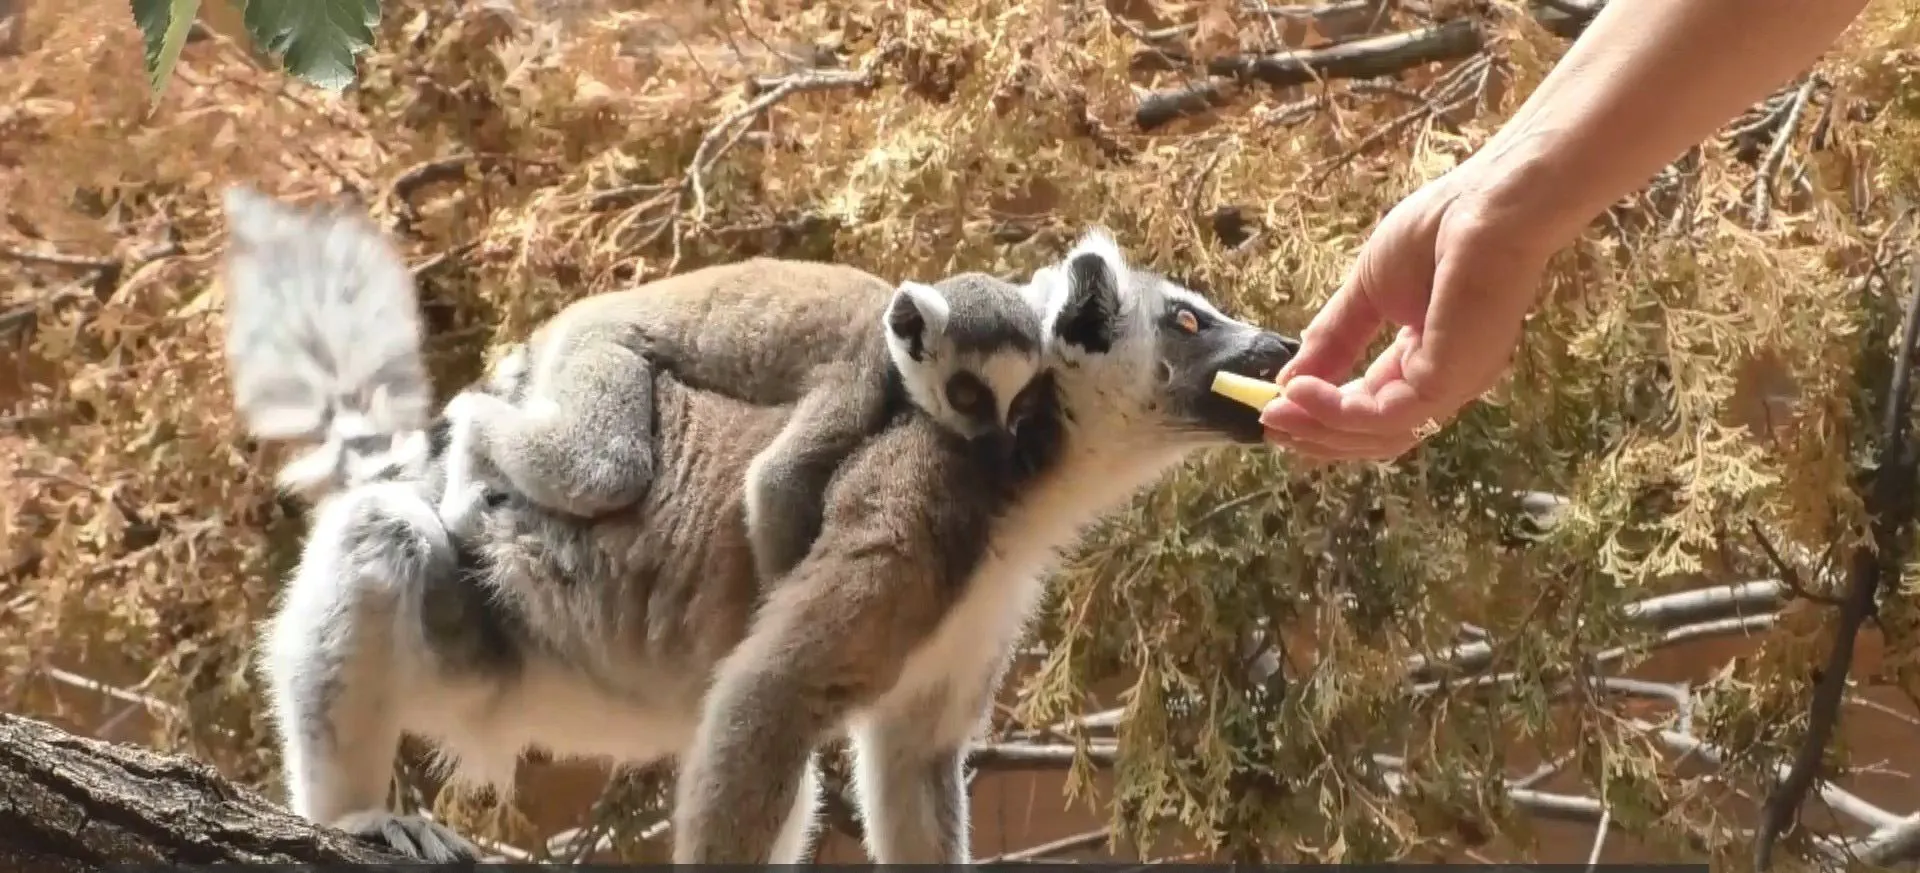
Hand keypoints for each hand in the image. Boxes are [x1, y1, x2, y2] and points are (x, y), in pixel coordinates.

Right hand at [1260, 164, 1560, 461]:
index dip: (1324, 410)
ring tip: (1278, 413)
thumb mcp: (1366, 291)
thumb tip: (1289, 380)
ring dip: (1321, 428)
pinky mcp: (1449, 380)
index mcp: (1431, 357)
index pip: (1375, 404)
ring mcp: (1452, 384)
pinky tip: (1303, 389)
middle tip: (1270, 424)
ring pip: (1381, 434)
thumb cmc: (1437, 231)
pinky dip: (1337, 411)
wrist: (1484, 203)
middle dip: (1318, 431)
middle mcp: (1447, 380)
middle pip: (1377, 432)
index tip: (1276, 405)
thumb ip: (1333, 337)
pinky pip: (1385, 415)